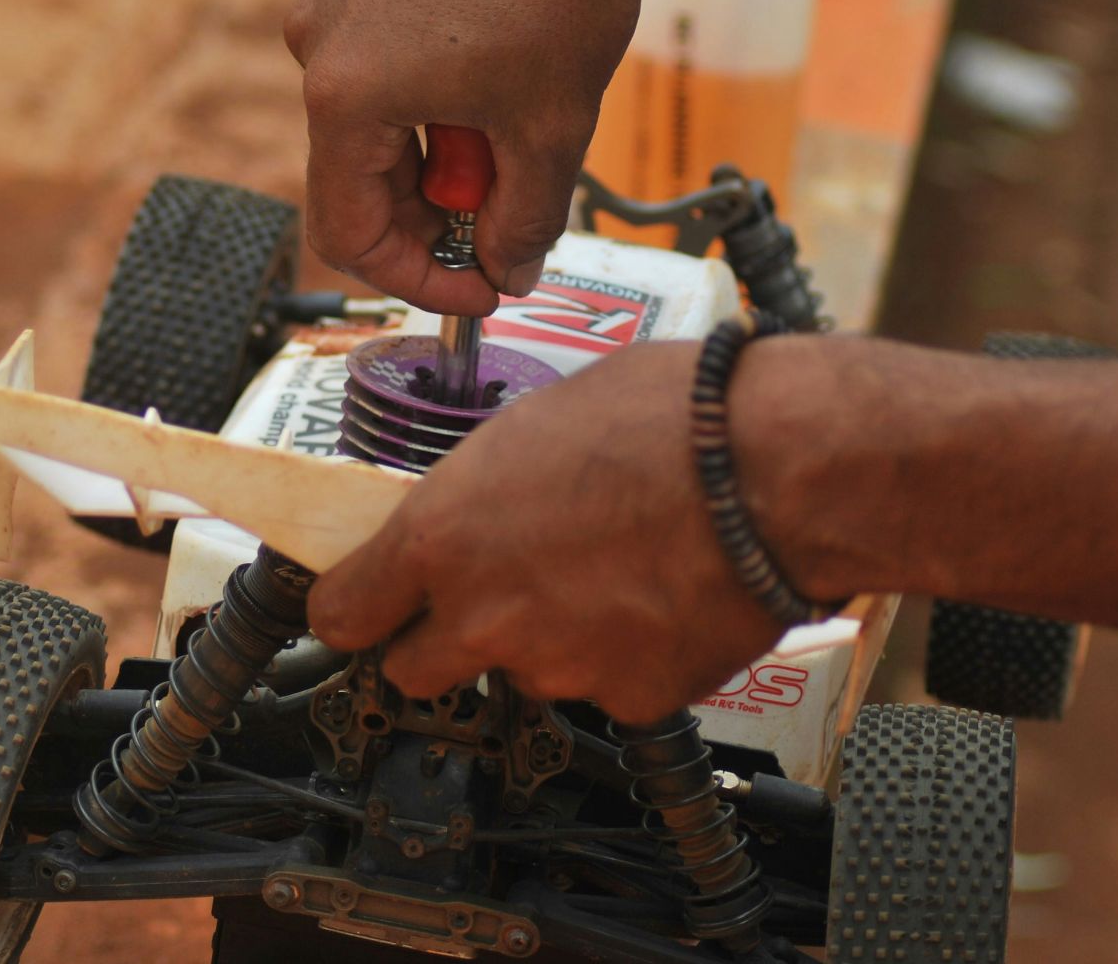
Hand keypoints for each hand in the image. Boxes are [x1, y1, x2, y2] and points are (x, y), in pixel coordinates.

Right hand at [282, 0, 639, 314]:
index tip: (479, 289)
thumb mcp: (551, 120)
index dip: (418, 279)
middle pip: (363, 180)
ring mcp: (334, 3)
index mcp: (345, 98)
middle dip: (440, 211)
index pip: (350, 235)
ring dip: (446, 148)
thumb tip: (510, 270)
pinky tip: (500, 66)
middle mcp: (318, 50)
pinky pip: (386, 65)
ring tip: (518, 115)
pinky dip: (437, 94)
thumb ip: (525, 215)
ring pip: (381, 123)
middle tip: (511, 212)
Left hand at [307, 342, 786, 723]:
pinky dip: (625, 657)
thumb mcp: (536, 420)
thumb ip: (480, 485)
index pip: (343, 613)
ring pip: (522, 673)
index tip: (364, 607)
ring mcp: (556, 665)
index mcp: (442, 535)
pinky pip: (607, 688)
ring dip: (546, 639)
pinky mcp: (630, 699)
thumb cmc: (667, 418)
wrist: (774, 466)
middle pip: (415, 670)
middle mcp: (484, 614)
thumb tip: (472, 504)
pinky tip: (657, 598)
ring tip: (606, 572)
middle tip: (488, 597)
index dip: (353, 611)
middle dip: (439, 641)